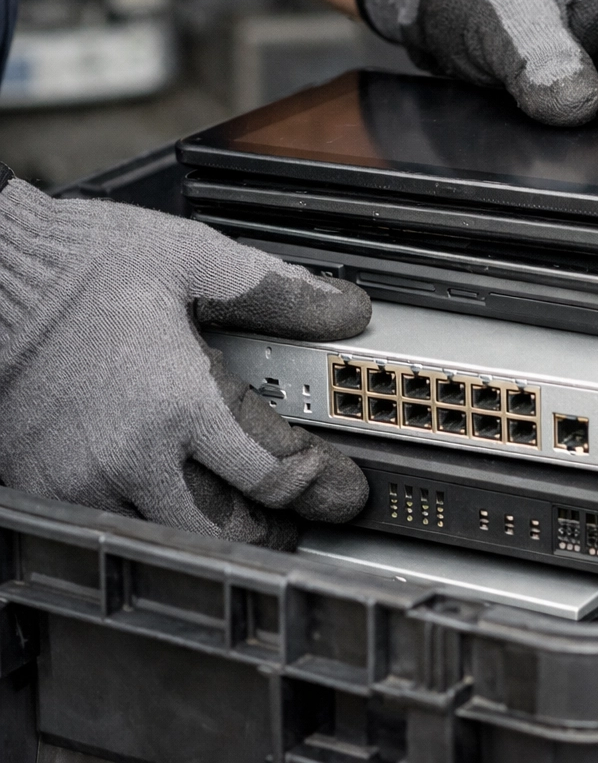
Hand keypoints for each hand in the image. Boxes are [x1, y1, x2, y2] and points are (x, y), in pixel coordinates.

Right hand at [0, 172, 371, 548]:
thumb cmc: (81, 264)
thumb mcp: (194, 258)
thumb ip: (279, 292)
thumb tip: (345, 309)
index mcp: (177, 398)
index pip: (274, 472)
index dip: (325, 487)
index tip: (347, 490)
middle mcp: (130, 454)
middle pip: (228, 534)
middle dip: (278, 532)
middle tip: (303, 515)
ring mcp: (81, 480)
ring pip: (171, 545)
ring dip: (219, 537)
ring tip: (244, 511)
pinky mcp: (43, 486)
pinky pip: (115, 529)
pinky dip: (157, 524)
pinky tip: (175, 495)